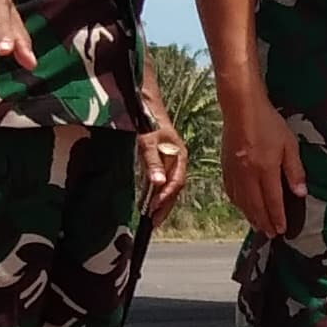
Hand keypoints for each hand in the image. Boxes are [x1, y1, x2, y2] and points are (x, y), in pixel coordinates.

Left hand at [137, 108, 190, 225]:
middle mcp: (177, 161)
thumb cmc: (149, 121)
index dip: (166, 197)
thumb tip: (158, 184)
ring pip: (167, 186)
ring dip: (160, 202)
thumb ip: (153, 163)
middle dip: (164, 205)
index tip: (154, 209)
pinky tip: (148, 201)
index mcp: (179, 156)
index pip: (176, 182)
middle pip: (174, 188)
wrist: (146, 105)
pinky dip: (154, 192)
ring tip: (151, 217)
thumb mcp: (148, 142)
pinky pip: (160, 181)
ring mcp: (169, 161)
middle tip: (154, 221)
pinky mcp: (161, 161)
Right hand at [221, 94, 305, 239]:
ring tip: (259, 226)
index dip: (277, 217)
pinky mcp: (225, 167)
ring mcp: (234, 172)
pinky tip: (243, 207)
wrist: (241, 108)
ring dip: (251, 216)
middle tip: (271, 234)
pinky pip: (231, 192)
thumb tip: (300, 193)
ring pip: (242, 202)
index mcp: (265, 169)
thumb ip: (295, 170)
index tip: (282, 229)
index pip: (272, 201)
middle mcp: (247, 175)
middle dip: (264, 222)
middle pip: (256, 206)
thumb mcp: (289, 144)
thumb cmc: (268, 123)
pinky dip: (238, 204)